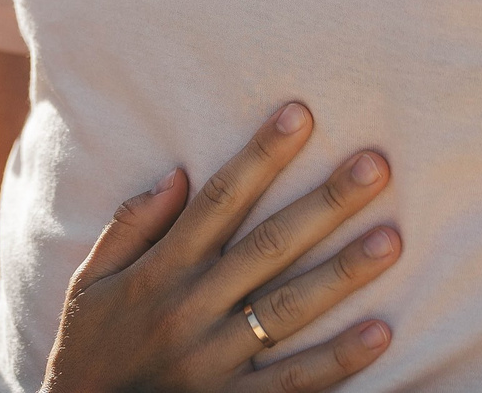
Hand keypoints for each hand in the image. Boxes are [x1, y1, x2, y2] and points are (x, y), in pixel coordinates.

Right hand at [39, 103, 398, 392]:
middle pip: (269, 246)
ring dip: (343, 273)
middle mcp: (192, 309)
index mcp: (160, 271)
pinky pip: (292, 382)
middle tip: (376, 166)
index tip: (301, 115)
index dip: (261, 156)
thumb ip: (130, 226)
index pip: (220, 200)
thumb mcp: (90, 282)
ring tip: (392, 239)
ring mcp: (216, 361)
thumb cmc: (90, 349)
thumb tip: (178, 174)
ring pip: (290, 309)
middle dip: (325, 203)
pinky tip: (380, 333)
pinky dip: (337, 361)